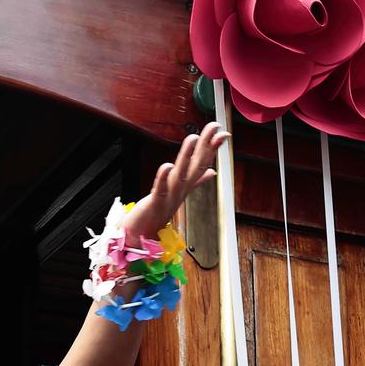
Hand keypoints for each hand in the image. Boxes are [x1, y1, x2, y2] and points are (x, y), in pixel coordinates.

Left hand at [121, 122, 228, 237]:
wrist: (142, 238)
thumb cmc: (157, 215)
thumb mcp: (179, 193)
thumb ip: (196, 181)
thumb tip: (212, 172)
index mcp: (185, 187)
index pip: (202, 164)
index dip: (212, 149)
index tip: (223, 134)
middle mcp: (180, 191)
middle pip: (195, 166)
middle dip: (205, 146)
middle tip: (215, 127)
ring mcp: (169, 197)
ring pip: (181, 175)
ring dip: (187, 157)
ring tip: (194, 138)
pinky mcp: (155, 204)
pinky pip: (160, 190)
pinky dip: (163, 178)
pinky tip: (167, 165)